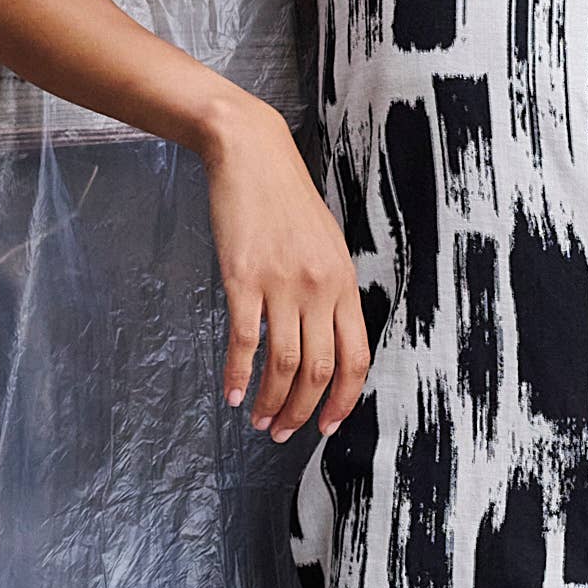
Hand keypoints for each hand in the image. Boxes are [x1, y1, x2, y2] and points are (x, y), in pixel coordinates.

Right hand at [201, 97, 371, 438]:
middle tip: (283, 433)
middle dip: (302, 412)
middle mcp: (318, 288)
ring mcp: (281, 284)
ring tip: (259, 422)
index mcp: (344, 282)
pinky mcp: (242, 278)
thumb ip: (331, 291)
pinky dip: (239, 375)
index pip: (355, 357)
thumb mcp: (325, 245)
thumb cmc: (286, 200)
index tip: (327, 427)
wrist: (251, 153)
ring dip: (272, 402)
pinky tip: (232, 394)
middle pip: (318, 369)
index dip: (342, 400)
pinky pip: (244, 341)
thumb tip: (328, 340)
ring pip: (283, 364)